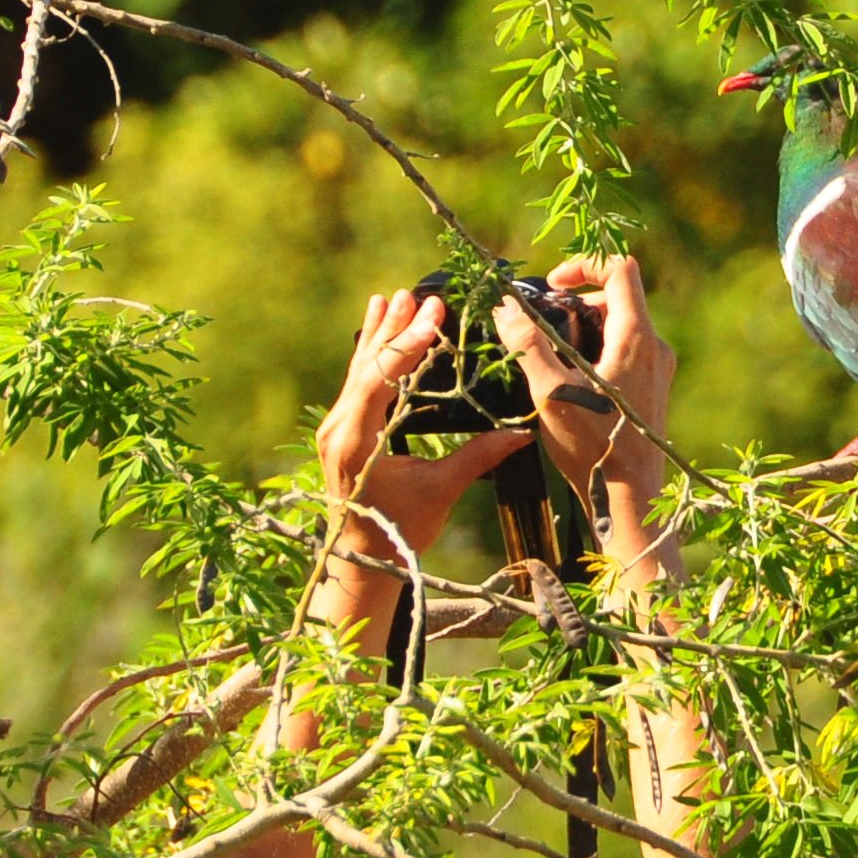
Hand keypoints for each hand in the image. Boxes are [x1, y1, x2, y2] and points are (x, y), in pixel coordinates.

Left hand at [314, 290, 527, 595]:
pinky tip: (374, 323)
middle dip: (396, 330)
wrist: (363, 559)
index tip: (434, 315)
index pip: (381, 378)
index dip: (408, 345)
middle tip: (422, 297)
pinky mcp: (341, 429)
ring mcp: (336, 426)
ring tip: (395, 298)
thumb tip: (521, 432)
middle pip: (367, 365)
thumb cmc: (400, 530)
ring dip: (381, 333)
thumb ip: (477, 456)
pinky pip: (356, 381)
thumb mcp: (440, 491)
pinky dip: (370, 352)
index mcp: (355, 440)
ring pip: (359, 369)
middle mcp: (338, 427)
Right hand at [498, 256, 674, 506]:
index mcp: (636, 337)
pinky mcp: (653, 389)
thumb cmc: (592, 447)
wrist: (629, 498)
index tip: (552, 285)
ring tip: (552, 362)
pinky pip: (625, 352)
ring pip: (619, 326)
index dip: (584, 265)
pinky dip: (595, 352)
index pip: (620, 268)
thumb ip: (527, 344)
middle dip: (575, 305)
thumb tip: (505, 308)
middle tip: (543, 330)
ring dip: (582, 331)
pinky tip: (570, 385)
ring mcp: (658, 368)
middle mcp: (655, 346)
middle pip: (617, 298)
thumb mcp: (550, 391)